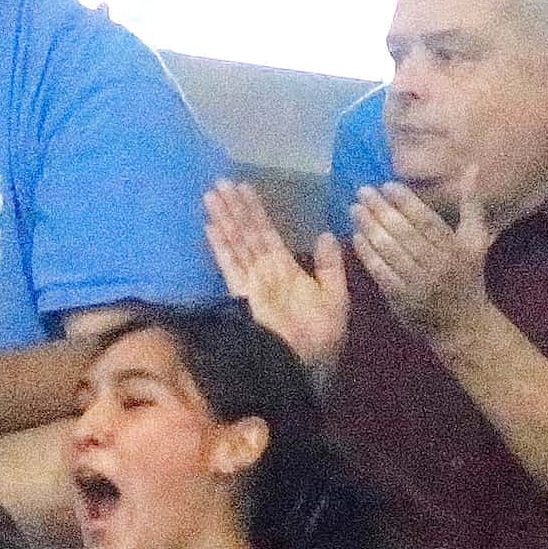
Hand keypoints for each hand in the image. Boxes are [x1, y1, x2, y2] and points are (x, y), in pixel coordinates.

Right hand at [204, 179, 349, 374]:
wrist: (307, 367)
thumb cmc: (322, 337)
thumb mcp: (336, 297)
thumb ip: (330, 266)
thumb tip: (326, 234)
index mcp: (287, 270)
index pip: (268, 234)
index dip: (256, 211)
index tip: (244, 187)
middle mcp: (265, 273)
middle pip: (247, 234)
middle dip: (234, 208)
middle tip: (221, 181)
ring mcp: (252, 284)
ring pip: (237, 244)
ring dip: (225, 219)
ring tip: (212, 194)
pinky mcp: (243, 297)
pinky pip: (230, 267)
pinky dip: (221, 247)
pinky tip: (211, 227)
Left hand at [349, 171, 496, 344]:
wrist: (463, 325)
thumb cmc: (469, 276)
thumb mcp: (476, 240)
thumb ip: (471, 204)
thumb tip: (472, 168)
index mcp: (455, 248)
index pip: (427, 221)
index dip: (406, 202)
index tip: (387, 185)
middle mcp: (437, 264)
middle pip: (404, 233)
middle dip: (381, 210)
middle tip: (362, 191)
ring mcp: (417, 283)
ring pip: (390, 252)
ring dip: (369, 229)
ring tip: (354, 209)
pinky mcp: (401, 299)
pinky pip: (381, 273)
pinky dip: (367, 255)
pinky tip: (356, 238)